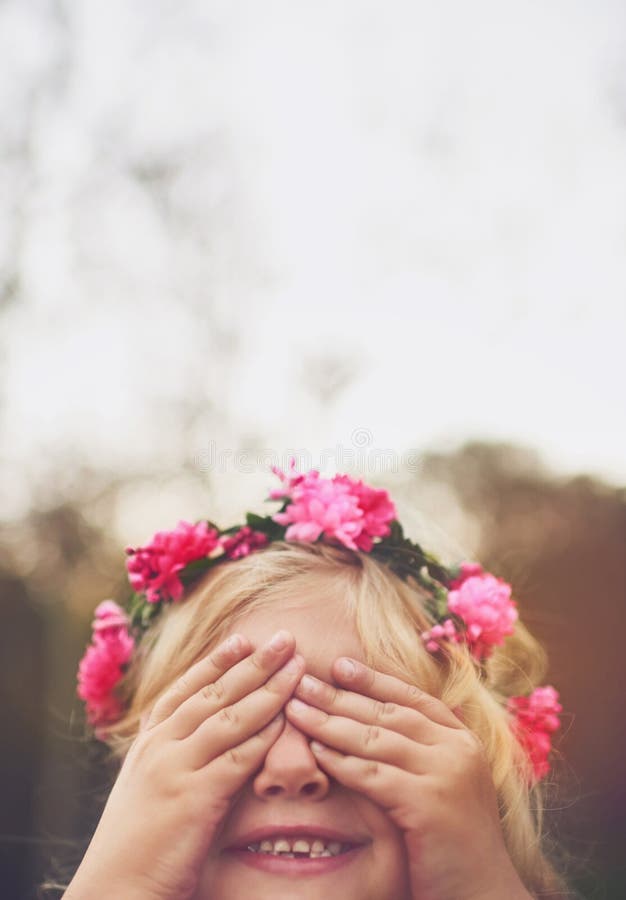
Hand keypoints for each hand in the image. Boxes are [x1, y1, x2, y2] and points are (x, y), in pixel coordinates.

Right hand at [65, 630, 303, 899]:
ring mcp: (176, 768)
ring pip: (230, 717)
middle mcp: (160, 746)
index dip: (218, 661)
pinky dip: (265, 736)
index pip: (186, 688)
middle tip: (284, 638)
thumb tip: (205, 733)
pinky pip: (238, 757)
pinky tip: (287, 719)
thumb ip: (172, 755)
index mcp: (148, 742)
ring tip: (297, 666)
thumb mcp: (146, 787)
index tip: (244, 638)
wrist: (114, 890)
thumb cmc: (135, 845)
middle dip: (254, 662)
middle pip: (215, 693)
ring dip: (269, 688)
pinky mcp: (195, 798)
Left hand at [285, 658, 531, 899]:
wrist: (483, 894)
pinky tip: (316, 752)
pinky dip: (341, 762)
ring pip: (376, 739)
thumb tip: (370, 721)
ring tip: (297, 710)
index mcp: (462, 739)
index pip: (411, 696)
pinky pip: (374, 775)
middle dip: (340, 695)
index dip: (373, 679)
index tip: (339, 664)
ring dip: (330, 722)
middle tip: (302, 680)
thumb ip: (419, 753)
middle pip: (388, 712)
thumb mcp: (445, 785)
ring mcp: (446, 773)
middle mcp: (457, 748)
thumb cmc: (455, 844)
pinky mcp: (429, 804)